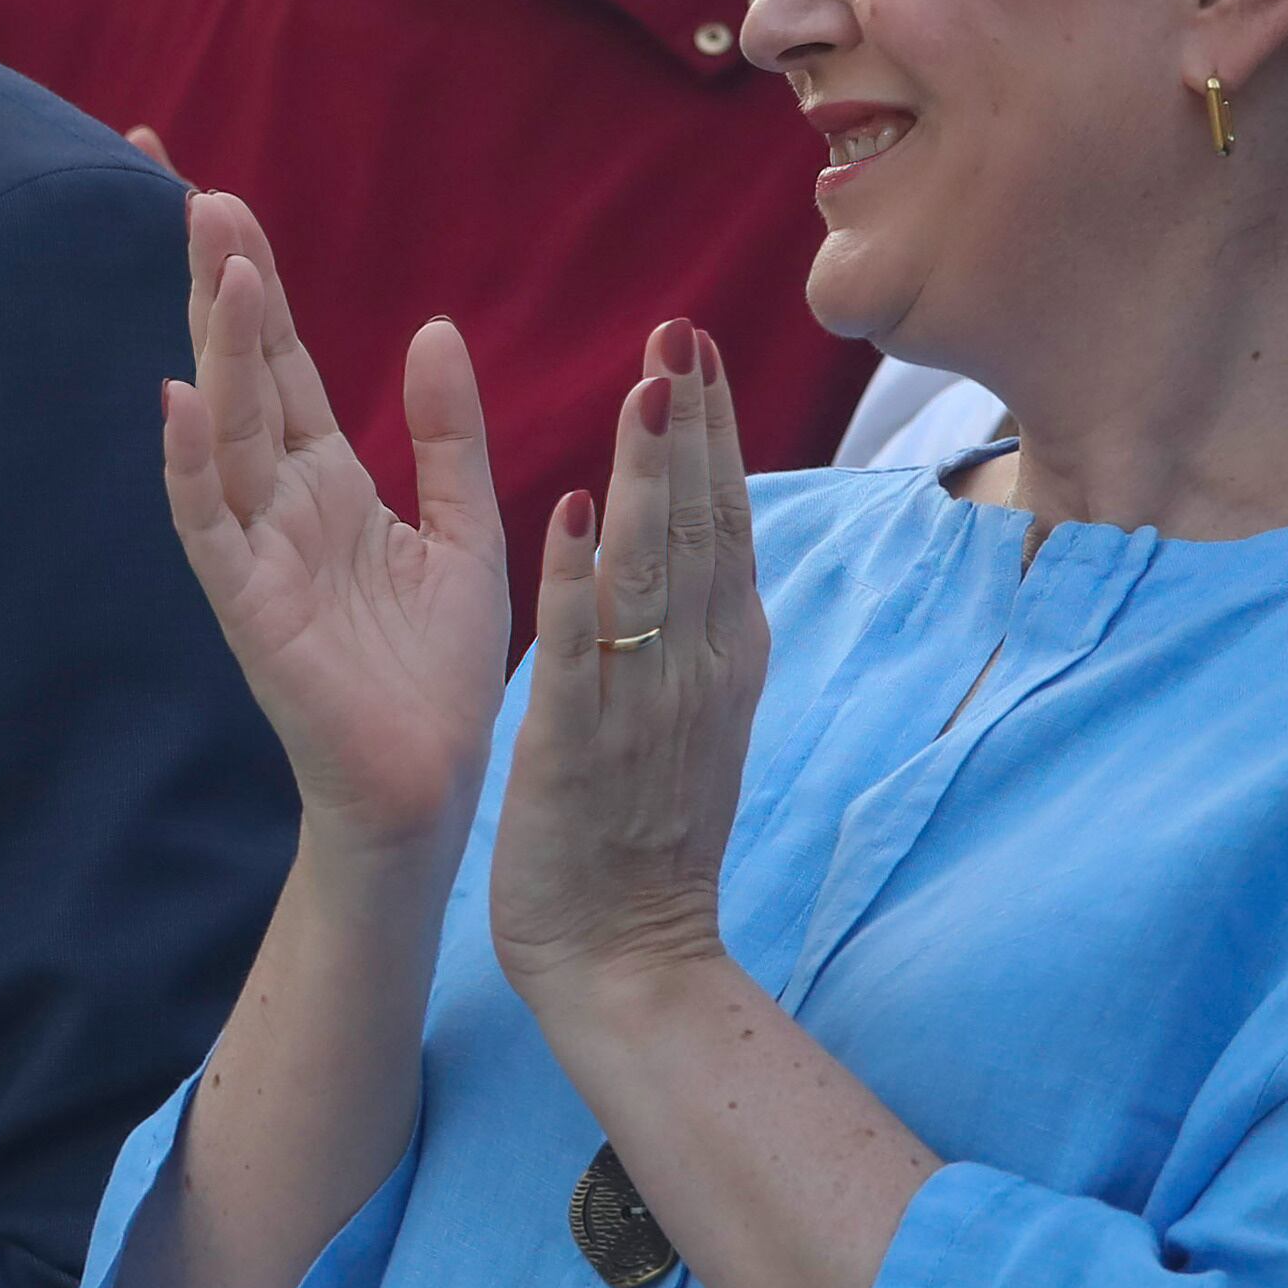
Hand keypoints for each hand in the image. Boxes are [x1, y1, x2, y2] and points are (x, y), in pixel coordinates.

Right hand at [153, 190, 505, 863]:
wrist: (428, 785)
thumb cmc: (436, 671)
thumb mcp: (464, 527)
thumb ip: (446, 434)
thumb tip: (430, 328)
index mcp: (326, 481)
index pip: (278, 358)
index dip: (250, 278)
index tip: (214, 192)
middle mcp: (280, 504)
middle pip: (243, 375)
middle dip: (222, 288)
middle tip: (202, 193)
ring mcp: (257, 552)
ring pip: (228, 432)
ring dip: (218, 351)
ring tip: (216, 267)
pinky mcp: (251, 610)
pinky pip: (211, 529)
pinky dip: (190, 468)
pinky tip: (178, 405)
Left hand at [489, 324, 765, 1003]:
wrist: (630, 957)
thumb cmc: (646, 830)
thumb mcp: (696, 708)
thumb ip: (701, 625)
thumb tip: (707, 541)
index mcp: (721, 654)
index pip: (723, 522)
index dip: (713, 432)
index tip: (696, 346)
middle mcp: (698, 667)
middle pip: (702, 527)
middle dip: (692, 427)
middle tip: (680, 330)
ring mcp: (643, 704)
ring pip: (653, 572)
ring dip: (647, 478)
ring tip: (645, 389)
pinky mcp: (577, 744)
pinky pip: (577, 650)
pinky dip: (576, 580)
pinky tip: (563, 512)